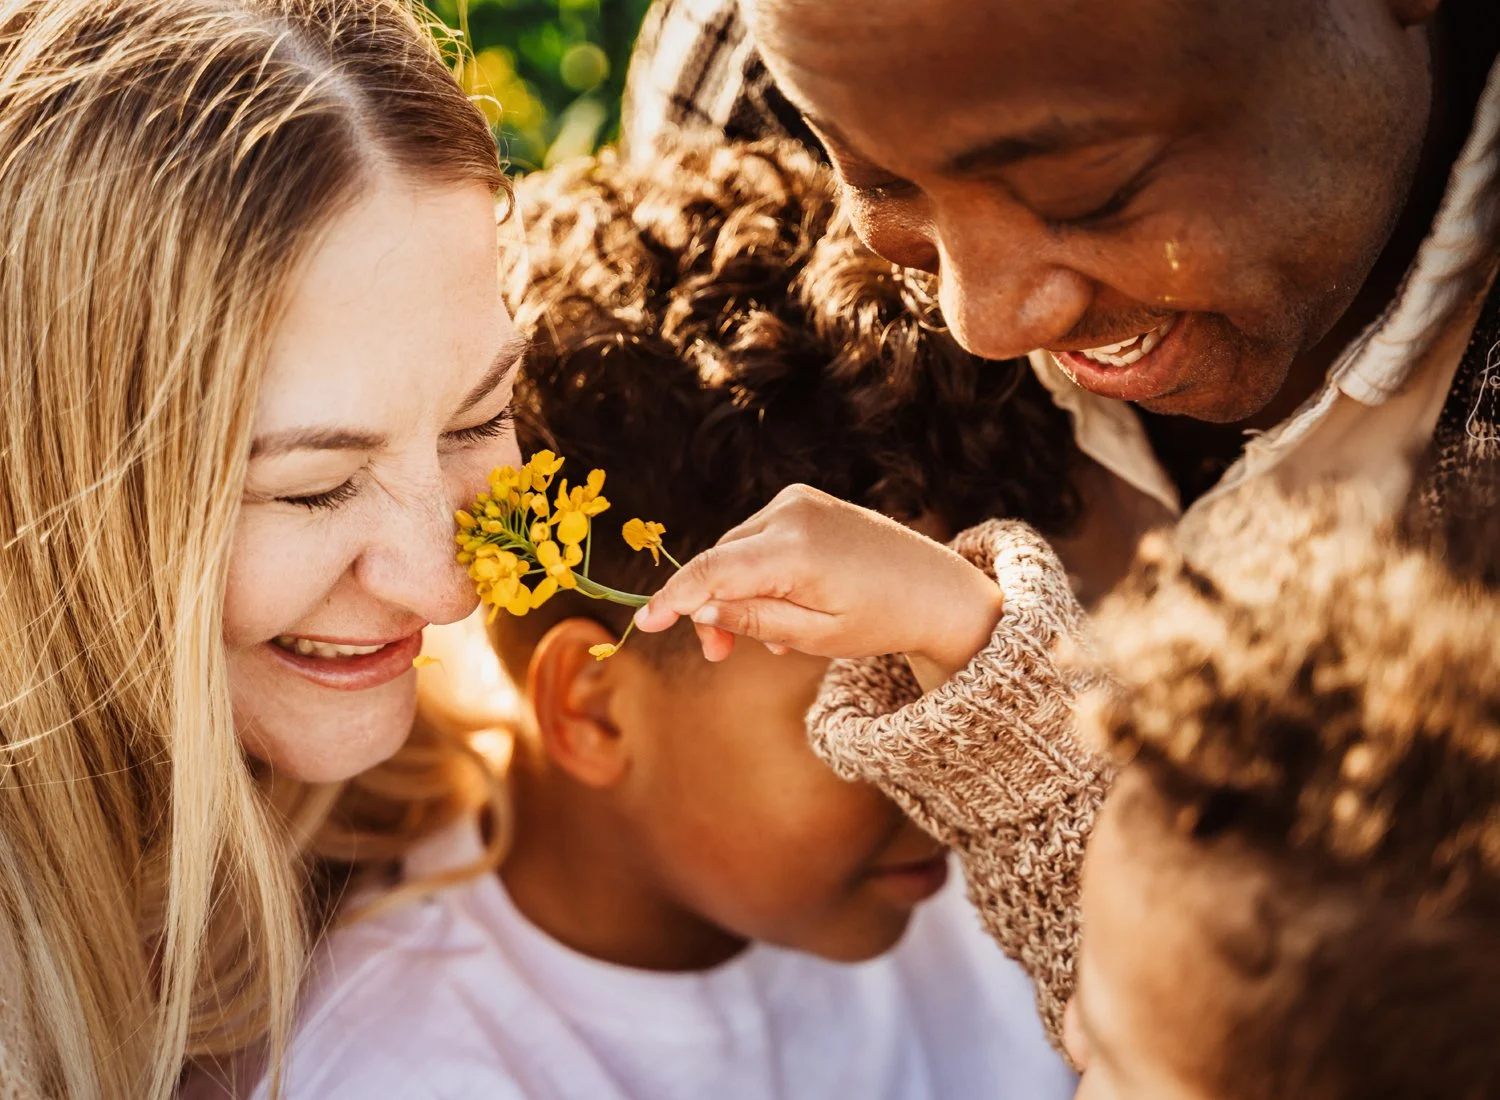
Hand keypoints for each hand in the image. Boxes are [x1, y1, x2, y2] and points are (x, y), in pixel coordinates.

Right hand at [633, 485, 1004, 689]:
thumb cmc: (882, 619)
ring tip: (774, 639)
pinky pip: (757, 539)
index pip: (712, 571)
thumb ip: (754, 620)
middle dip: (710, 608)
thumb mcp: (816, 636)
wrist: (935, 587)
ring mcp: (797, 500)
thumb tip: (701, 609)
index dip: (673, 598)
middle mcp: (791, 512)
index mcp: (797, 550)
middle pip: (719, 561)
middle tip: (720, 656)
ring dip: (736, 593)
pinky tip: (784, 608)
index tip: (644, 624)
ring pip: (734, 551)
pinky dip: (757, 574)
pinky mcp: (802, 500)